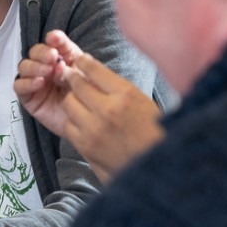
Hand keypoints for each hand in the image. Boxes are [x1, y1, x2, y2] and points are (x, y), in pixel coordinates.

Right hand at [14, 30, 84, 134]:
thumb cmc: (88, 98)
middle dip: (42, 52)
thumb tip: (58, 54)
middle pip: (35, 52)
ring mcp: (35, 81)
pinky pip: (19, 86)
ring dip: (35, 66)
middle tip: (52, 57)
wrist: (88, 124)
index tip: (55, 39)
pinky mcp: (28, 97)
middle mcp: (45, 67)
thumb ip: (74, 61)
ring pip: (24, 66)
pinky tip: (39, 83)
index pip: (53, 43)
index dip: (53, 39)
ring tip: (47, 72)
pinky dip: (27, 82)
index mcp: (62, 58)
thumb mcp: (86, 76)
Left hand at [61, 54, 163, 180]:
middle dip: (72, 78)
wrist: (158, 166)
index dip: (83, 62)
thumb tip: (90, 69)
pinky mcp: (86, 145)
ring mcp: (94, 128)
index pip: (94, 69)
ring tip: (79, 101)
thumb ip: (116, 86)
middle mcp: (108, 109)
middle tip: (70, 76)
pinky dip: (72, 121)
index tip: (79, 60)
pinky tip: (81, 121)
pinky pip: (68, 124)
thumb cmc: (153, 131)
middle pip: (77, 84)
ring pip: (68, 103)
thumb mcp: (142, 100)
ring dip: (72, 100)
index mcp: (126, 94)